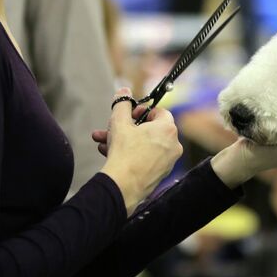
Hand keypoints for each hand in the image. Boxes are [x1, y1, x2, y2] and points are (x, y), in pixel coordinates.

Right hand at [97, 88, 182, 213]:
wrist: (122, 186)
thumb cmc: (124, 152)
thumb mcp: (119, 122)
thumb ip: (122, 104)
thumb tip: (124, 90)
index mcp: (168, 129)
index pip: (159, 112)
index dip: (142, 110)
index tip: (129, 114)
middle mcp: (173, 145)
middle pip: (149, 129)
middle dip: (126, 127)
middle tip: (111, 128)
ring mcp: (168, 161)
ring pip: (144, 144)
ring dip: (123, 140)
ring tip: (102, 141)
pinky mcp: (160, 174)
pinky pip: (145, 158)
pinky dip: (130, 154)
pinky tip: (108, 153)